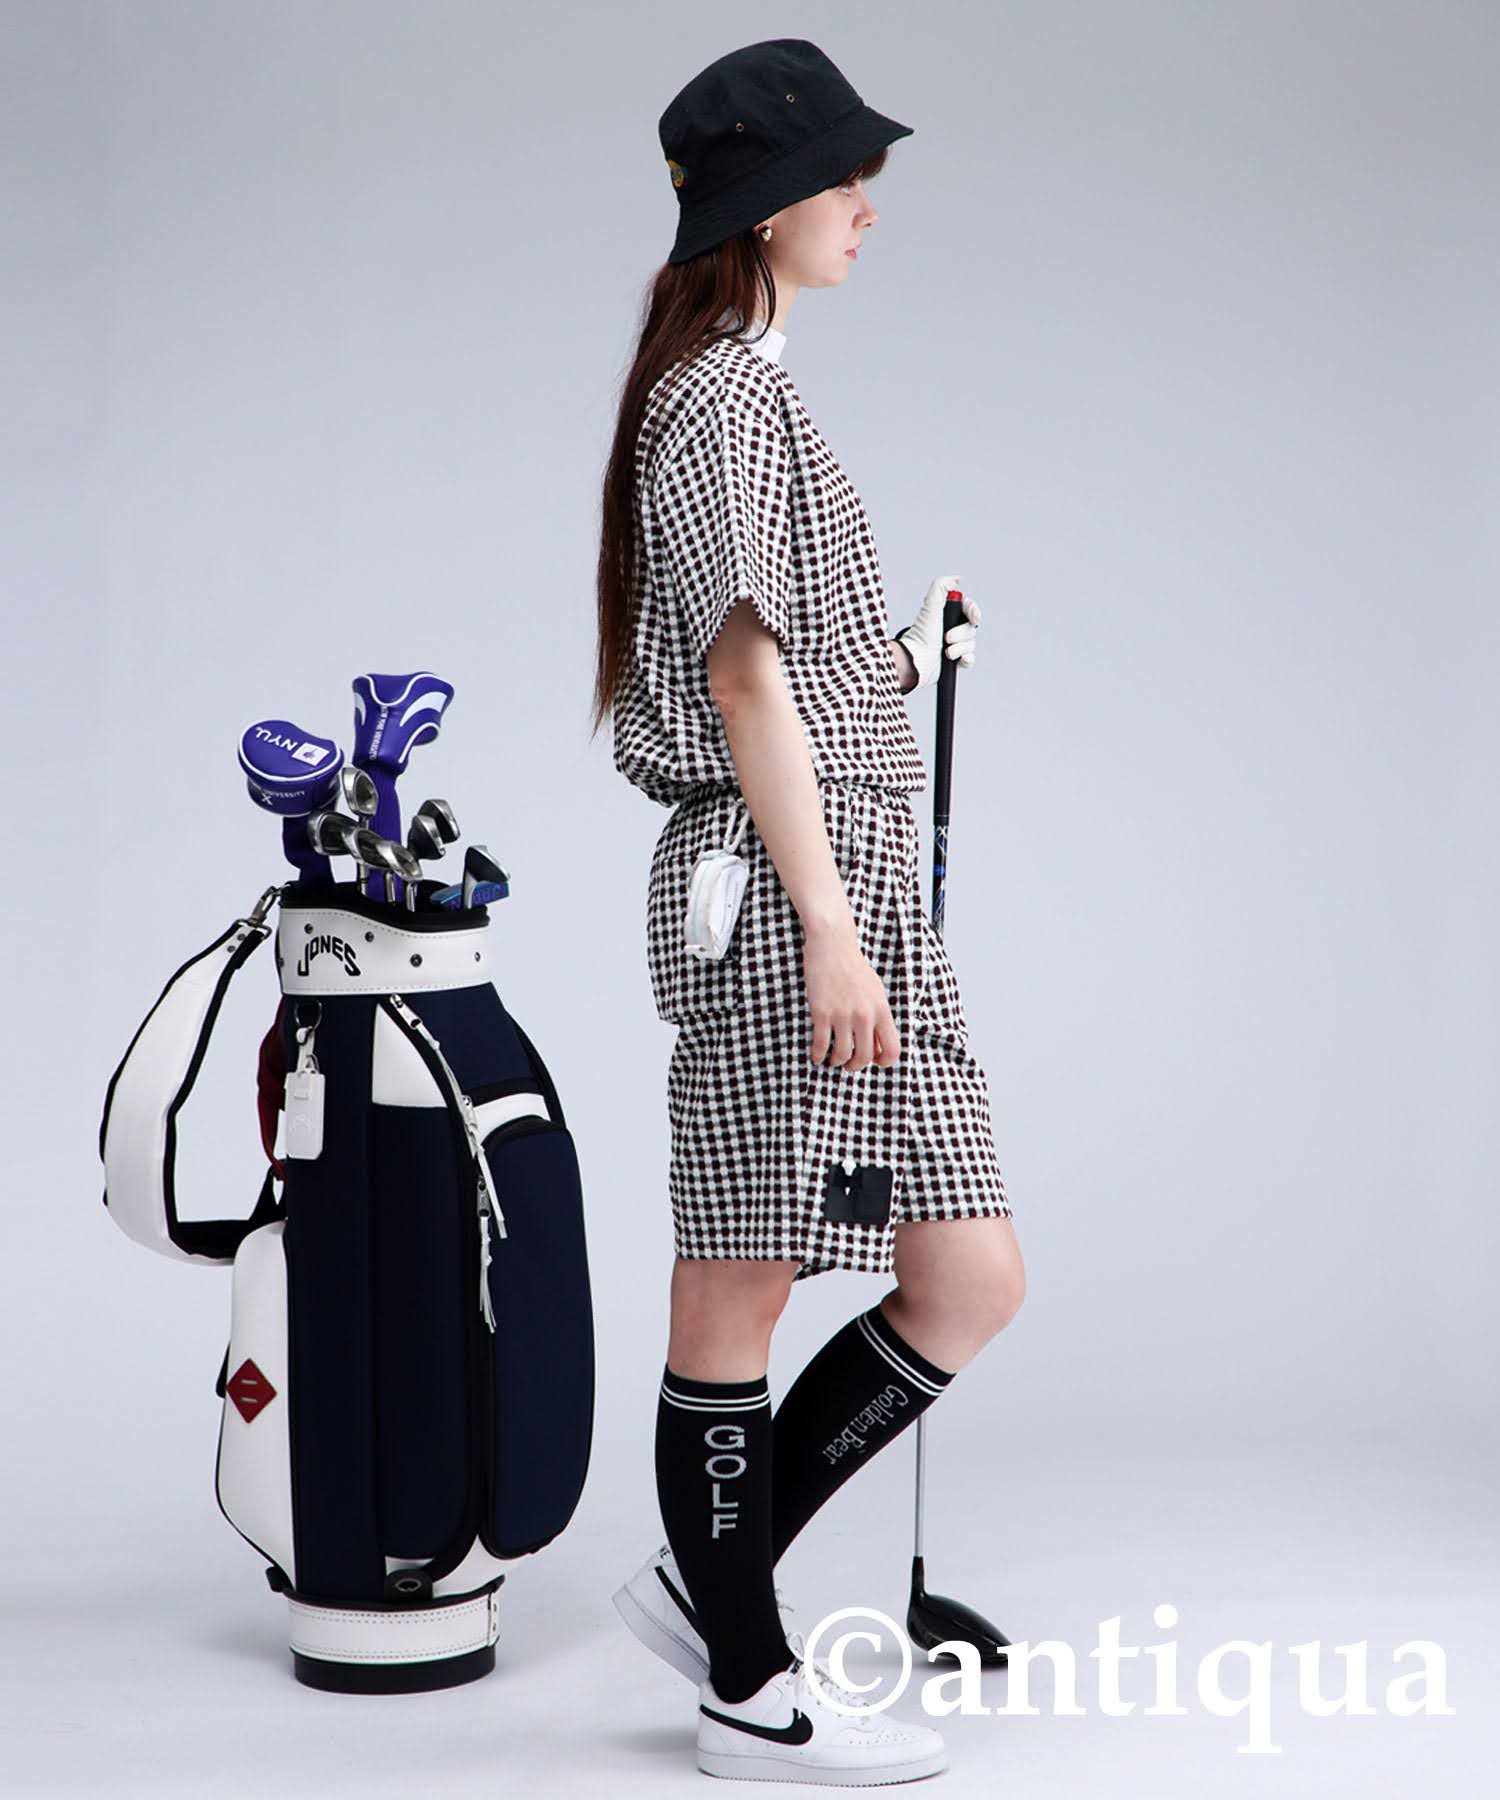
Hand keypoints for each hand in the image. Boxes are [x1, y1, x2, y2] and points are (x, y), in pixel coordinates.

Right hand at [802, 919, 900, 1070]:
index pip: (892, 1048)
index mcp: (881, 1010)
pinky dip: (818, 1055)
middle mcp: (865, 1015)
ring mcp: (843, 1014)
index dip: (884, 1062)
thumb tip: (877, 1045)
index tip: (874, 1061)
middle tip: (849, 1065)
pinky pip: (821, 1044)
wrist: (833, 946)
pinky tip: (817, 1056)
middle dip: (856, 1066)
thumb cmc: (854, 968)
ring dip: (837, 1062)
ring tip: (833, 1060)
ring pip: (843, 1054)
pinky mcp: (822, 1013)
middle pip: (865, 1056)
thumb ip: (878, 1017)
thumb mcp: (875, 991)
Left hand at [894, 574, 980, 690]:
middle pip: (972, 627)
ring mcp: (954, 645)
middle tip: (947, 637)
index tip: (974, 618)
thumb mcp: (930, 605)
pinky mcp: (954, 661)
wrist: (916, 661)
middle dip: (962, 633)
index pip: (969, 609)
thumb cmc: (922, 634)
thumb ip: (941, 586)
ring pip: (971, 644)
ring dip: (960, 648)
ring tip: (946, 652)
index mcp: (946, 614)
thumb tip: (957, 579)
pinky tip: (957, 660)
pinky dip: (966, 659)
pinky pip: (970, 659)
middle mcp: (951, 628)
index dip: (974, 612)